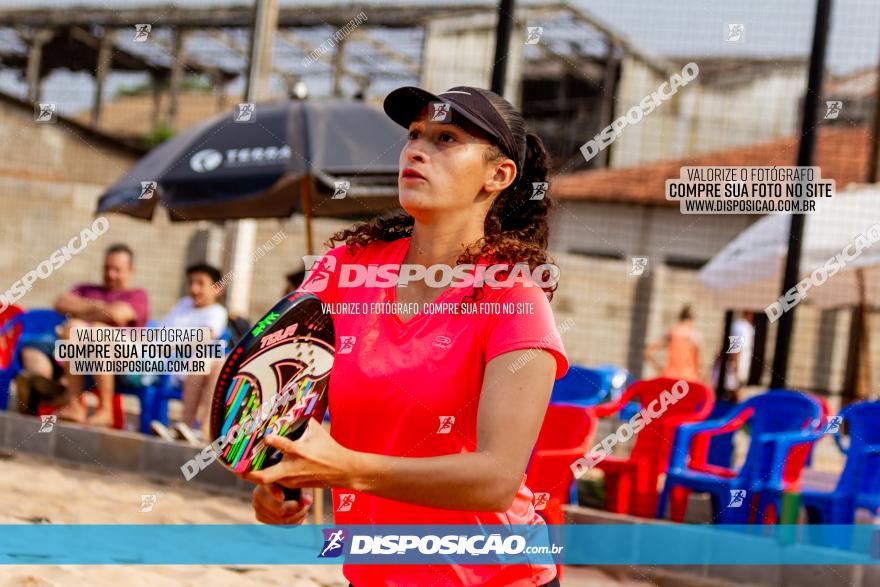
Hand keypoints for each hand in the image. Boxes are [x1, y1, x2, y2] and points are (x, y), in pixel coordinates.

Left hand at [240, 419, 355, 489]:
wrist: (342, 471)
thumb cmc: (329, 448)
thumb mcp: (317, 431)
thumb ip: (303, 420)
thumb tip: (293, 405)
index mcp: (300, 451)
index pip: (285, 446)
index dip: (274, 441)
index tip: (265, 436)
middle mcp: (293, 467)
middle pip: (266, 476)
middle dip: (248, 474)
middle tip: (236, 469)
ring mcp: (291, 478)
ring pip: (268, 480)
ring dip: (254, 475)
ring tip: (240, 468)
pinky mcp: (292, 485)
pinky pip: (275, 481)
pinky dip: (267, 477)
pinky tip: (257, 470)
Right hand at [252, 484, 311, 524]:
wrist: (285, 485)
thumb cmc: (295, 480)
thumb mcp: (301, 482)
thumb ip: (305, 491)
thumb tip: (308, 502)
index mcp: (267, 480)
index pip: (268, 486)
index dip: (273, 492)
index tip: (282, 497)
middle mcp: (258, 493)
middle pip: (279, 509)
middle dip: (297, 510)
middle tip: (306, 507)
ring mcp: (257, 506)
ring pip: (281, 520)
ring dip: (297, 517)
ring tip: (304, 510)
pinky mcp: (260, 516)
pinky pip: (279, 525)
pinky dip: (293, 523)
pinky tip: (299, 515)